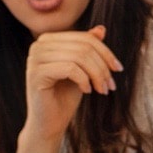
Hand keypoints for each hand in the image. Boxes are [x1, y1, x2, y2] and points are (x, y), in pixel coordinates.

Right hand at [24, 25, 123, 140]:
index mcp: (49, 40)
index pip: (85, 38)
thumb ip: (88, 49)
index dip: (106, 53)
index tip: (118, 69)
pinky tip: (87, 91)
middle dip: (103, 66)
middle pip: (84, 47)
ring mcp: (34, 58)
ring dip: (97, 75)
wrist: (49, 124)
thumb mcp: (83, 70)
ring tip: (102, 90)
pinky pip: (70, 68)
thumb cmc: (65, 96)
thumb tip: (101, 28)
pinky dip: (84, 80)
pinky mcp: (35, 74)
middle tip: (110, 85)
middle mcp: (39, 45)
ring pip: (79, 57)